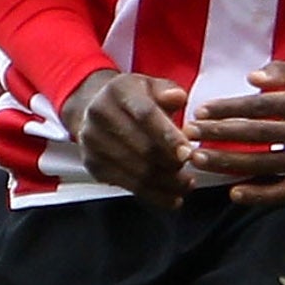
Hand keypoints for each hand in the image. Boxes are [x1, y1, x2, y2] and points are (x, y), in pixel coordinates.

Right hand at [65, 68, 192, 207]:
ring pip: (137, 170)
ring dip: (167, 182)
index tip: (188, 153)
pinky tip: (173, 197)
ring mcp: (93, 141)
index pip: (145, 115)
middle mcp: (100, 114)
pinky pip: (128, 185)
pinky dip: (154, 195)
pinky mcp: (93, 164)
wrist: (95, 109)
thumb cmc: (133, 99)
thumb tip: (178, 97)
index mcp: (118, 91)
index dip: (168, 135)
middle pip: (142, 147)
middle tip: (191, 166)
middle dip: (171, 161)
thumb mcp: (151, 87)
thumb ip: (168, 91)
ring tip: (187, 183)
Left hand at [184, 60, 284, 207]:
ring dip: (227, 163)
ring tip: (199, 159)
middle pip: (257, 134)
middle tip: (190, 134)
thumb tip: (251, 78)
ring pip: (263, 164)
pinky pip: (282, 193)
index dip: (228, 108)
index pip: (261, 106)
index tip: (202, 110)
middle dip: (219, 134)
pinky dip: (258, 195)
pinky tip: (233, 193)